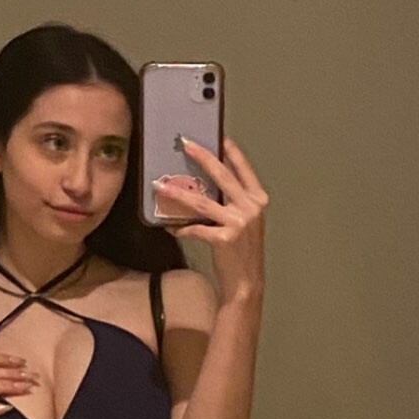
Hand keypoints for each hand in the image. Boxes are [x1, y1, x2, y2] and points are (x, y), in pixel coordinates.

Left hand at [156, 136, 268, 304]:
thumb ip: (231, 202)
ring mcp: (238, 223)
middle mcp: (251, 208)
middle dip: (202, 156)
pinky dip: (180, 227)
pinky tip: (169, 227)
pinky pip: (194, 228)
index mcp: (258, 200)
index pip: (243, 169)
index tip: (219, 135)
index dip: (231, 151)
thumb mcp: (244, 222)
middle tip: (186, 144)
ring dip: (177, 193)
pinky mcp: (224, 238)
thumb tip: (203, 185)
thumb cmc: (242, 251)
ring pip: (201, 202)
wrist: (246, 283)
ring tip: (160, 186)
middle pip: (222, 175)